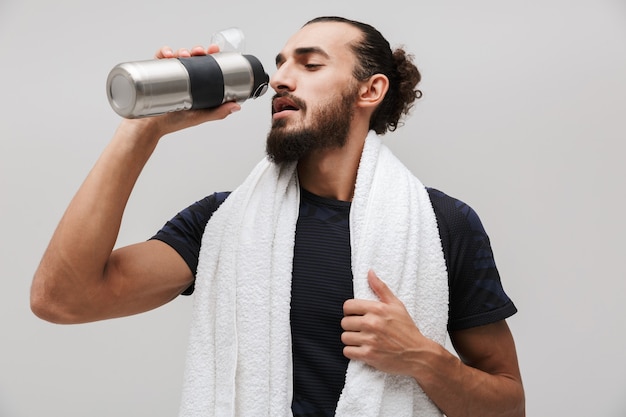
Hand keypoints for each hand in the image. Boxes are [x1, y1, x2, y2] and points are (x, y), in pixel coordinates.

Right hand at [119, 43, 241, 138]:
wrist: (149, 127)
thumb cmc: (173, 122)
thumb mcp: (199, 116)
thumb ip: (218, 112)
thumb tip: (237, 106)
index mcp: (195, 85)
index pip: (205, 66)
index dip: (210, 55)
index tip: (215, 50)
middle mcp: (183, 78)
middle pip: (192, 58)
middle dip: (197, 51)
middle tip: (199, 52)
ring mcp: (169, 75)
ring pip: (177, 55)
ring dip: (182, 50)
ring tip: (184, 55)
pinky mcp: (155, 73)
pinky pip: (159, 58)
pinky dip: (164, 52)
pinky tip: (168, 55)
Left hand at [341, 270, 436, 375]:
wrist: (418, 354)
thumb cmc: (407, 329)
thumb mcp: (397, 305)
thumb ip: (381, 288)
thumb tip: (369, 272)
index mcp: (377, 309)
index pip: (348, 306)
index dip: (350, 312)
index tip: (357, 316)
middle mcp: (372, 323)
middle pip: (344, 322)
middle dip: (351, 326)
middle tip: (362, 330)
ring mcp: (370, 340)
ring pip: (345, 337)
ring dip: (351, 340)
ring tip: (362, 340)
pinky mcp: (369, 355)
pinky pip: (347, 351)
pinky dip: (352, 352)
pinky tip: (362, 350)